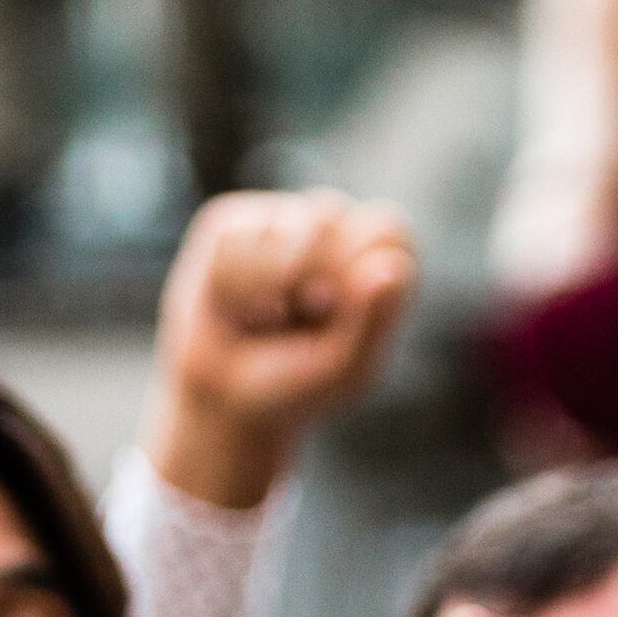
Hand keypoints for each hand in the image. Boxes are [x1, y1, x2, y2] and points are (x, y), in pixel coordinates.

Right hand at [139, 189, 418, 511]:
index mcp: (374, 260)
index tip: (336, 309)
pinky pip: (236, 240)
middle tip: (303, 314)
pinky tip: (235, 308)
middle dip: (312, 274)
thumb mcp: (345, 367)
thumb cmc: (298, 383)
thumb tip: (391, 266)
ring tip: (268, 316)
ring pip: (284, 226)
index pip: (387, 228)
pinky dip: (237, 288)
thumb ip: (373, 319)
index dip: (358, 265)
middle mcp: (333, 232)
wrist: (225, 401)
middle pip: (330, 215)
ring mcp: (282, 222)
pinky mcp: (231, 224)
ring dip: (274, 285)